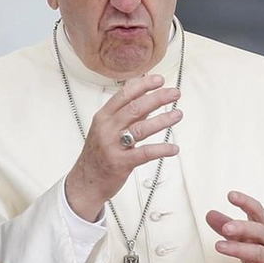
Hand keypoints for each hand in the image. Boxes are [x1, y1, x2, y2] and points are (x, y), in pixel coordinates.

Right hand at [64, 75, 181, 220]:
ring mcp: (113, 146)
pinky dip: (161, 149)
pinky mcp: (121, 163)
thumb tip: (147, 97)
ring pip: (141, 128)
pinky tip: (174, 148)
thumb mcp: (107, 129)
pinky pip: (145, 153)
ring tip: (178, 114)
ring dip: (162, 120)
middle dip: (157, 98)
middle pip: (135, 108)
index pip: (124, 95)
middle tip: (175, 93)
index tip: (159, 80)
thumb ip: (128, 114)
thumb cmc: (98, 155)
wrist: (85, 182)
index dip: (143, 85)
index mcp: (103, 117)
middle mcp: (107, 128)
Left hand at [206, 191, 263, 262]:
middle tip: (226, 227)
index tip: (231, 195)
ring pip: (257, 253)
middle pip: (260, 231)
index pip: (258, 211)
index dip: (246, 203)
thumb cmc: (261, 253)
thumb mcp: (246, 238)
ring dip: (237, 249)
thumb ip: (228, 226)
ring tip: (218, 246)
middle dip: (243, 228)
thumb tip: (209, 214)